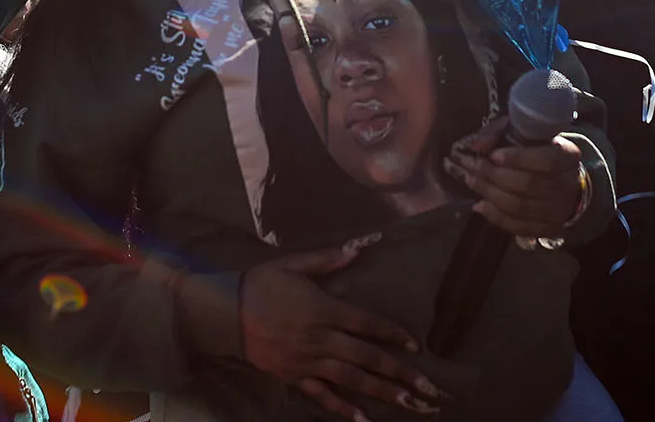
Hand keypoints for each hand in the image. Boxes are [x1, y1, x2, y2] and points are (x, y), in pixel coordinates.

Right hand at [240, 242, 443, 420]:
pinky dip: (342, 409)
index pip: (367, 323)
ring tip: (409, 404)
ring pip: (352, 379)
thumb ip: (327, 259)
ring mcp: (308, 361)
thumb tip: (358, 249)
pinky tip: (363, 420)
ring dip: (382, 392)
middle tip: (429, 388)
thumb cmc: (261, 284)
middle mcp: (320, 338)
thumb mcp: (292, 263)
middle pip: (367, 356)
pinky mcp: (294, 377)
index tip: (416, 346)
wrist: (225, 313)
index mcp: (323, 309)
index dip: (393, 334)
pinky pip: (322, 396)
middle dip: (400, 372)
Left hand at [445, 115, 584, 239]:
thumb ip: (498, 133)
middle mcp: (567, 185)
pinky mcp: (548, 228)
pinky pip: (519, 227)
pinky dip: (496, 216)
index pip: (547, 160)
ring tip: (468, 180)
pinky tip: (479, 204)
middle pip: (529, 185)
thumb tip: (474, 145)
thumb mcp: (523, 132)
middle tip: (468, 165)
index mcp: (567, 156)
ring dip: (489, 193)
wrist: (563, 180)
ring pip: (520, 207)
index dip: (519, 158)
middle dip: (493, 175)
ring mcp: (559, 211)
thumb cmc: (537, 150)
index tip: (494, 155)